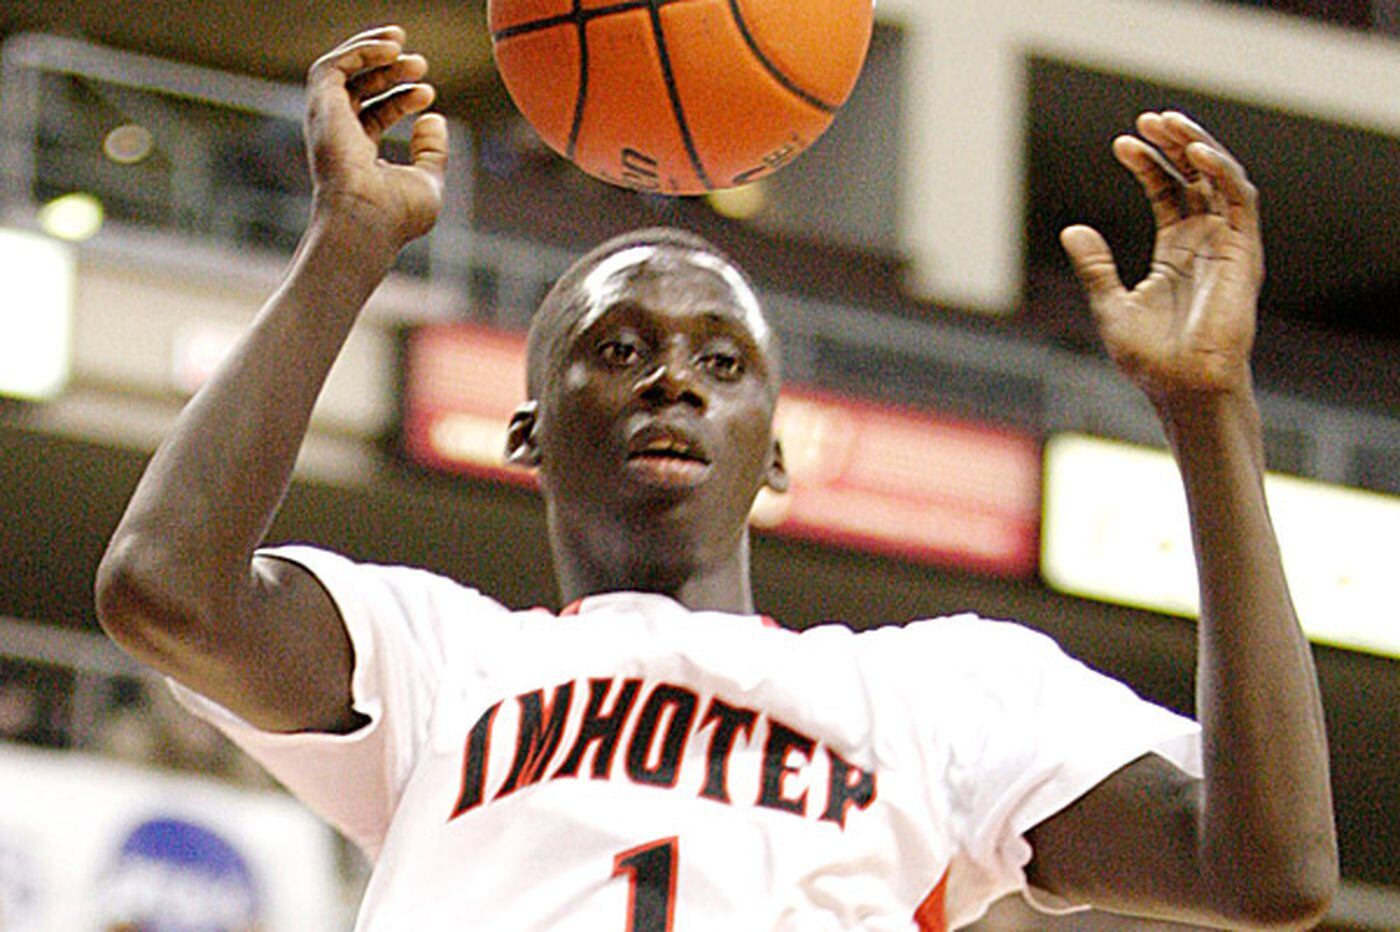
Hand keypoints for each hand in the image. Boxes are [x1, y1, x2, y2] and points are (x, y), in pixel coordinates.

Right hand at [303, 26, 447, 251]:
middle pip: (359, 90)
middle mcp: (337, 137)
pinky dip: (359, 51)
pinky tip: (389, 50)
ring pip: (341, 72)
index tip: (429, 93)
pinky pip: (332, 66)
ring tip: (401, 41)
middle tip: (420, 63)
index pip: (375, 115)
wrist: (367, 222)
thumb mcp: (427, 179)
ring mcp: (326, 123)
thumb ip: (432, 150)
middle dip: (388, 70)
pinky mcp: (321, 108)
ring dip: (371, 52)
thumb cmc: (395, 215)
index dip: (402, 99)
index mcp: (357, 155)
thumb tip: (434, 118)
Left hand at [1061, 112, 1262, 406]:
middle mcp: (1205, 243)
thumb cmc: (1150, 360)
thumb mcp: (1110, 305)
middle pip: (1196, 177)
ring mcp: (1227, 247)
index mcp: (1176, 251)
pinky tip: (1195, 154)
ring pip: (1222, 180)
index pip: (1167, 191)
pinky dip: (1221, 173)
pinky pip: (1240, 202)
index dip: (1148, 164)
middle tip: (1149, 118)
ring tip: (1170, 124)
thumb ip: (1095, 267)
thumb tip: (1072, 230)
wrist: (1182, 389)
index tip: (1121, 144)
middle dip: (1175, 143)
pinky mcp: (1243, 255)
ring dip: (1200, 147)